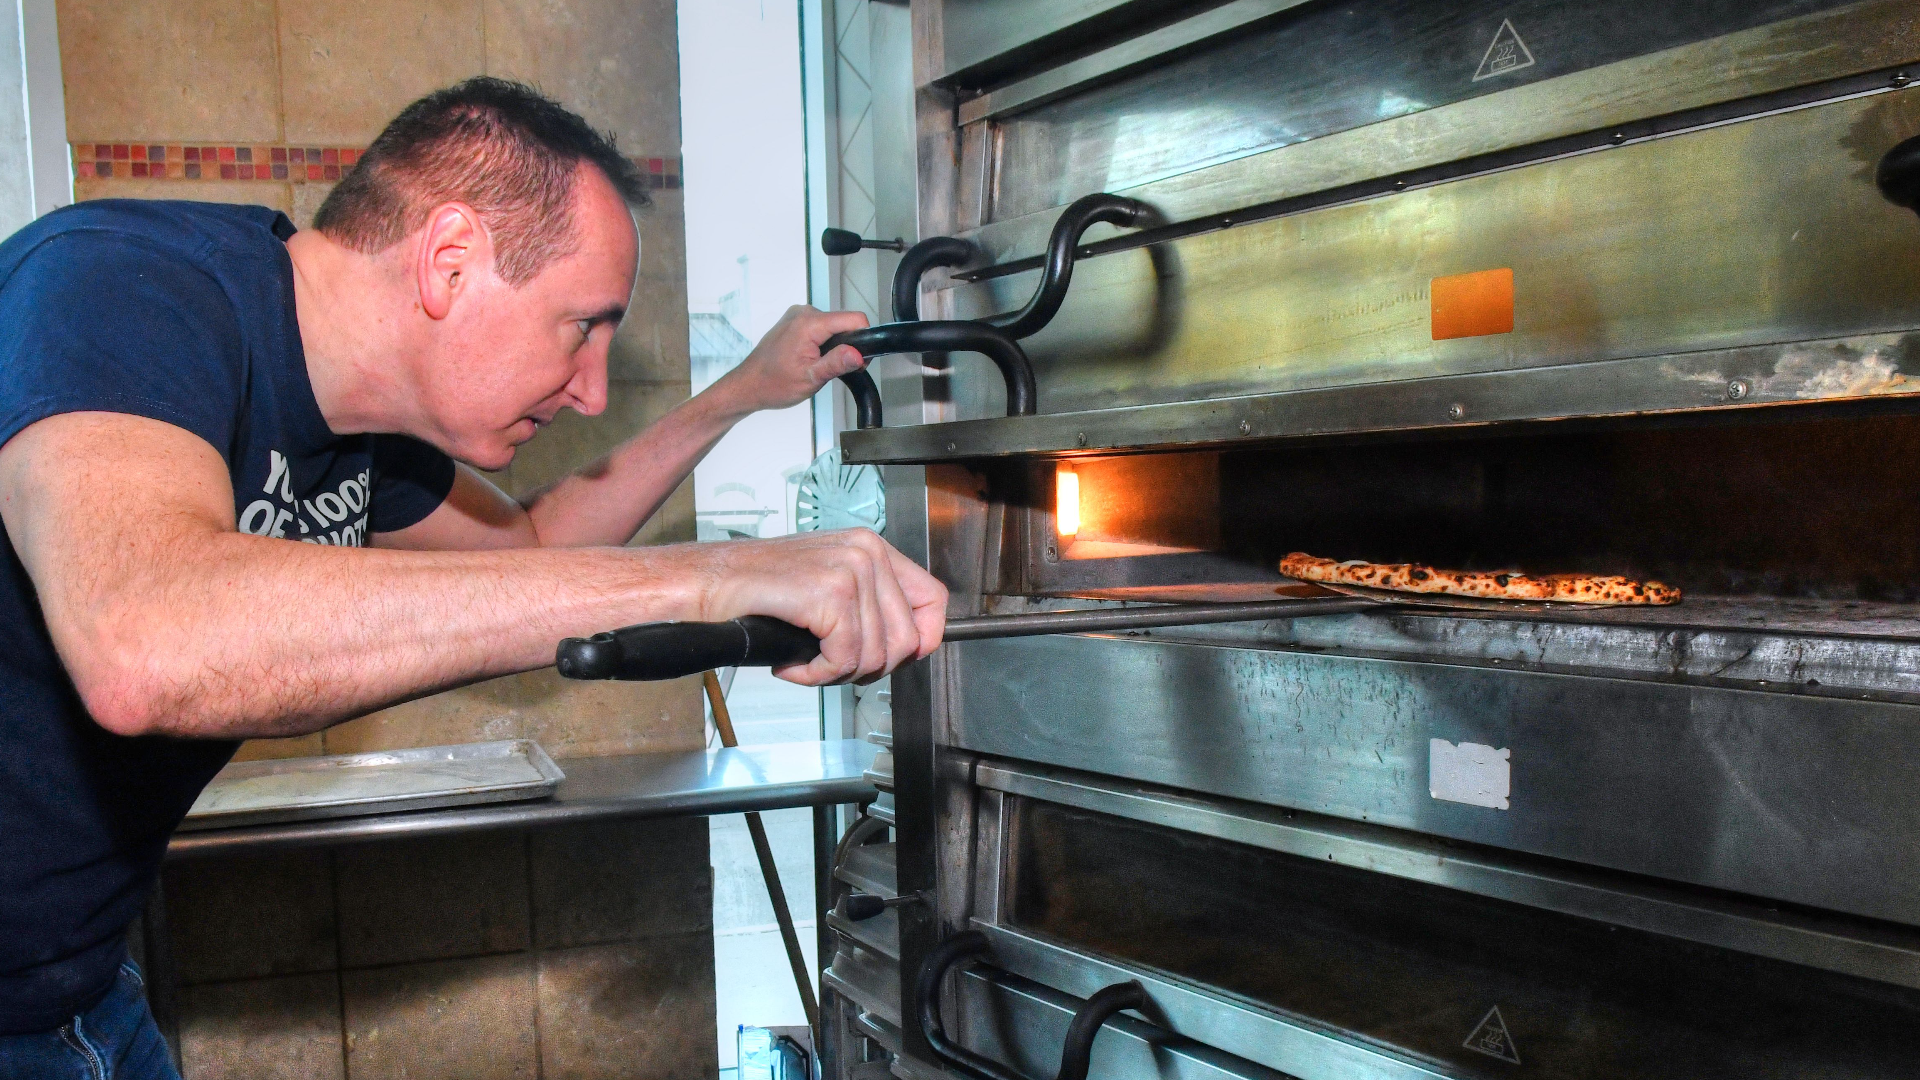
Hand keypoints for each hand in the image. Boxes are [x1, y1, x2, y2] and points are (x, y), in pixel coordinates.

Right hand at [697, 528, 946, 684]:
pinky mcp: (830, 593)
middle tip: (831, 667)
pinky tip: (793, 664)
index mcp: (872, 547)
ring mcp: (852, 570)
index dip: (923, 640)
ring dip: (838, 674)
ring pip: (877, 656)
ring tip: (807, 663)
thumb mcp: (826, 586)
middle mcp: (868, 552)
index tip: (896, 660)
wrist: (706, 583)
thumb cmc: (757, 591)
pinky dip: (817, 675)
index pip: (934, 599)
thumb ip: (869, 606)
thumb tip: (906, 648)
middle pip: (909, 639)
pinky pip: (845, 659)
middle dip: (870, 668)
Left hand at [710, 305, 869, 415]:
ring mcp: (798, 316)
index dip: (863, 340)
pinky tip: (810, 358)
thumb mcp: (810, 378)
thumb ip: (837, 363)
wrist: (748, 385)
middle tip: (831, 370)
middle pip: (845, 323)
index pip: (854, 319)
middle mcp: (804, 313)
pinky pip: (821, 328)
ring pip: (834, 327)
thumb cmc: (772, 383)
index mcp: (809, 323)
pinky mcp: (796, 321)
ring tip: (817, 365)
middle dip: (847, 346)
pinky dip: (822, 343)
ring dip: (833, 346)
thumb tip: (859, 354)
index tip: (857, 360)